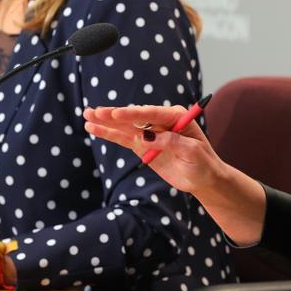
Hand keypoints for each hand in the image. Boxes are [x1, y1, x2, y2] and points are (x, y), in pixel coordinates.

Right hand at [83, 105, 265, 245]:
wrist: (203, 178)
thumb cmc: (203, 163)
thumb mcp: (192, 152)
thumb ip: (171, 142)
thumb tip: (146, 138)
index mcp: (176, 117)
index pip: (152, 113)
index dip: (133, 114)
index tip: (117, 114)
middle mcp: (160, 121)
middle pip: (134, 117)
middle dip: (114, 115)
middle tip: (96, 112)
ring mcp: (149, 132)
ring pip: (124, 125)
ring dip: (106, 121)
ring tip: (87, 115)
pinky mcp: (142, 145)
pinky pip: (123, 138)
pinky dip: (108, 133)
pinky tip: (92, 128)